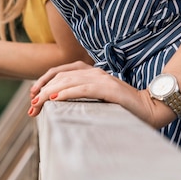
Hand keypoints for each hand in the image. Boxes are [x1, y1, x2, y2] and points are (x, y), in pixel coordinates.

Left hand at [28, 61, 174, 128]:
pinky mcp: (108, 88)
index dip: (44, 80)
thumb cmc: (124, 108)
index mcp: (92, 72)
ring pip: (68, 81)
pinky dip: (66, 93)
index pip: (62, 70)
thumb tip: (59, 104)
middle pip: (61, 76)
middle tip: (31, 106)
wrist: (150, 109)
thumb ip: (83, 96)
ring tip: (37, 103)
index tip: (32, 95)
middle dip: (42, 90)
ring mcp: (102, 78)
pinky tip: (54, 100)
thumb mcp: (99, 99)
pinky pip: (83, 88)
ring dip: (49, 92)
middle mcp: (95, 71)